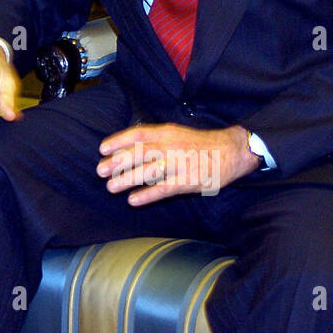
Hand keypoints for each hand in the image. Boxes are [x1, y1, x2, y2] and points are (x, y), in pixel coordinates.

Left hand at [96, 123, 260, 205]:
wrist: (232, 151)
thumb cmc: (199, 144)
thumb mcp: (176, 133)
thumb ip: (155, 139)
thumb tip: (126, 146)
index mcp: (167, 132)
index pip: (138, 134)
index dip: (118, 140)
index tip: (102, 149)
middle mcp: (172, 146)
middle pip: (140, 153)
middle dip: (118, 162)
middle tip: (100, 170)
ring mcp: (181, 164)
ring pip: (149, 171)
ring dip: (128, 179)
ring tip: (111, 187)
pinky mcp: (189, 181)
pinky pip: (165, 189)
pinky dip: (148, 194)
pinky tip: (133, 200)